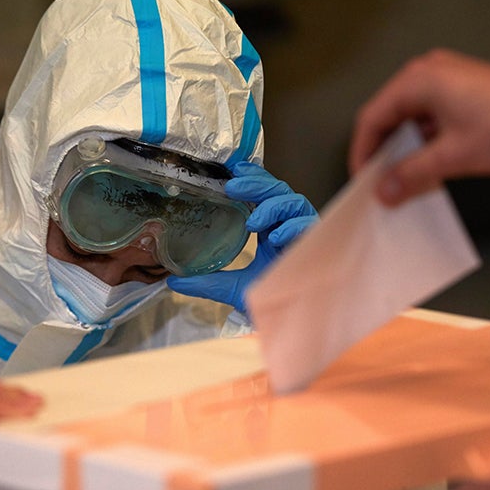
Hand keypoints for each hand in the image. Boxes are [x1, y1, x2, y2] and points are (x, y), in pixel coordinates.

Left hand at [167, 162, 317, 313]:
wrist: (291, 320)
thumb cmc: (270, 299)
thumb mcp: (233, 288)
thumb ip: (207, 282)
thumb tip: (172, 281)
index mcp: (271, 229)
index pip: (263, 194)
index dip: (252, 178)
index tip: (233, 169)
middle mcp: (288, 225)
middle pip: (276, 190)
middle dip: (257, 184)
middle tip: (233, 186)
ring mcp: (303, 232)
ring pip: (293, 201)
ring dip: (272, 205)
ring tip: (252, 220)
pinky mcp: (317, 243)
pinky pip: (308, 224)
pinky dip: (292, 226)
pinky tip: (274, 236)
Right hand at [349, 49, 489, 204]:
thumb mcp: (451, 156)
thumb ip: (410, 174)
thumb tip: (383, 193)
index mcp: (418, 80)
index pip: (372, 117)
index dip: (362, 151)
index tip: (363, 180)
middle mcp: (427, 72)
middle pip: (388, 115)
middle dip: (383, 150)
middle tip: (380, 182)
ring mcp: (446, 78)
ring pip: (409, 117)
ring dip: (404, 147)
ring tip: (402, 179)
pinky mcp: (462, 89)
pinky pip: (429, 115)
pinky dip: (423, 139)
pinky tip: (425, 165)